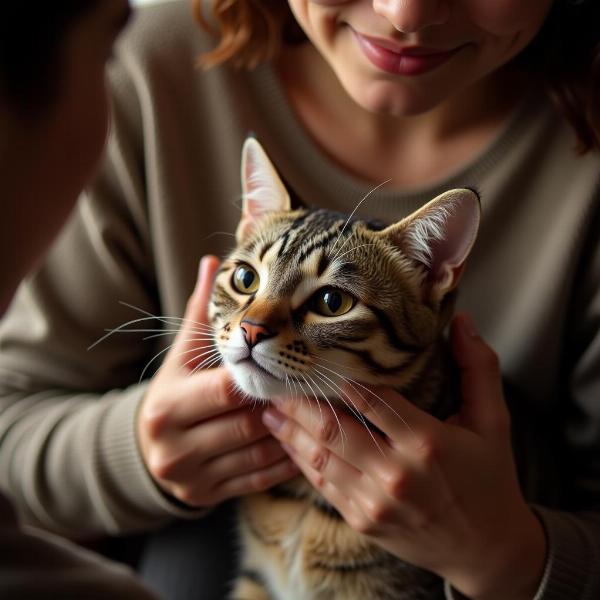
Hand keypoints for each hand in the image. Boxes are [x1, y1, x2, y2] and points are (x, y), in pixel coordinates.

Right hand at [137, 255, 297, 507]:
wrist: (148, 447)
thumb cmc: (175, 391)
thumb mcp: (182, 355)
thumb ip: (201, 312)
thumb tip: (214, 262)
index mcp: (167, 406)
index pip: (226, 391)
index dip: (262, 379)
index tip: (288, 365)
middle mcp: (173, 447)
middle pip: (247, 424)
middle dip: (281, 406)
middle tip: (312, 389)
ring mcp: (190, 478)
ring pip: (258, 455)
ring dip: (291, 434)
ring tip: (315, 413)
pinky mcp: (206, 497)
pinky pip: (259, 480)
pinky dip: (285, 461)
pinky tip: (304, 442)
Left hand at [262, 314, 545, 599]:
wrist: (487, 551)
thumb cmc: (490, 479)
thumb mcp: (493, 422)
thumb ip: (479, 369)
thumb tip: (463, 322)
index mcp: (426, 443)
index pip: (371, 400)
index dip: (337, 379)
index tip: (312, 359)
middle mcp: (395, 473)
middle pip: (332, 430)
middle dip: (297, 405)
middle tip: (274, 383)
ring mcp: (374, 502)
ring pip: (319, 459)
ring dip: (289, 432)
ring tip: (266, 410)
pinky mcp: (362, 520)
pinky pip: (322, 485)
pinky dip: (300, 462)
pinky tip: (287, 443)